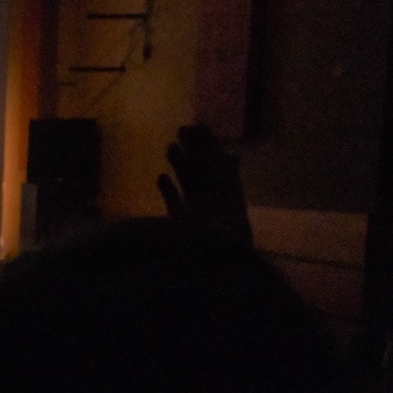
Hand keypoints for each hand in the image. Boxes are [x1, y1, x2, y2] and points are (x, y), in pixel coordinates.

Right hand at [156, 125, 251, 244]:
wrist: (209, 266)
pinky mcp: (180, 225)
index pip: (219, 163)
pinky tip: (160, 176)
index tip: (198, 126)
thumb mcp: (228, 203)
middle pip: (203, 169)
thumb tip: (232, 156)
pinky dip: (168, 190)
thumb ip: (227, 180)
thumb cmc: (220, 234)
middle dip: (193, 150)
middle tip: (180, 129)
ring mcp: (196, 213)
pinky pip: (174, 204)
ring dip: (180, 164)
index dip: (210, 145)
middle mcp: (214, 200)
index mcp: (228, 193)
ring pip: (188, 183)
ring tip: (170, 146)